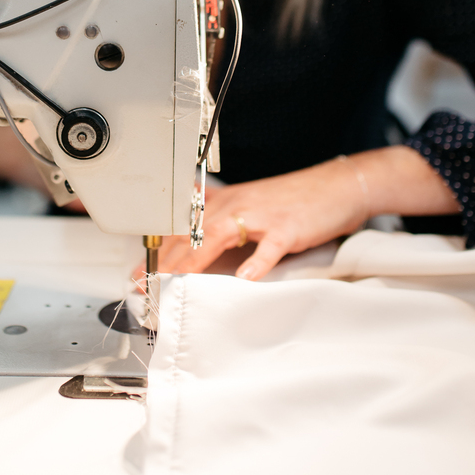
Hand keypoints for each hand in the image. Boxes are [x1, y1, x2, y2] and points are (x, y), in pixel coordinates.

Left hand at [149, 159, 367, 281]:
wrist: (336, 187)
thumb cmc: (292, 202)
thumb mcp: (250, 211)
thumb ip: (222, 228)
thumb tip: (193, 250)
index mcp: (224, 203)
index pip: (181, 230)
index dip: (157, 253)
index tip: (138, 274)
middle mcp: (235, 206)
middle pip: (190, 236)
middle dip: (164, 263)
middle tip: (145, 287)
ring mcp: (261, 216)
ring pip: (217, 237)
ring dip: (193, 261)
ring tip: (175, 284)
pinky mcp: (287, 228)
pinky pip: (268, 247)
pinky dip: (256, 263)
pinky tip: (245, 279)